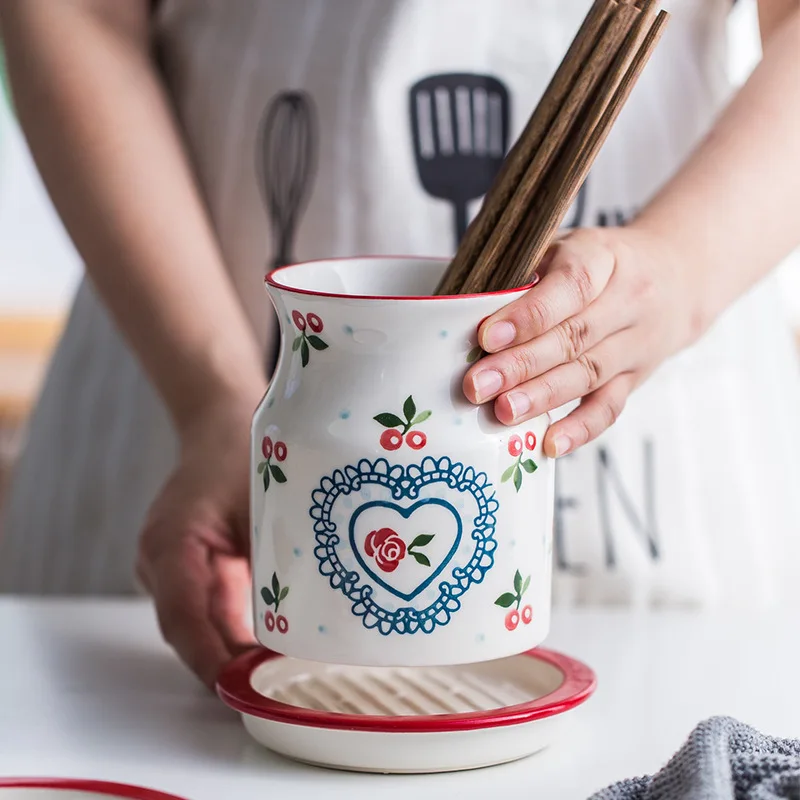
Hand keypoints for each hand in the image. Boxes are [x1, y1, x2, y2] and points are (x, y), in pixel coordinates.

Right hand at [136, 392, 261, 687]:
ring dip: (234, 652)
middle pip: (191, 630)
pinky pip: (209, 611)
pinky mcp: (189, 570)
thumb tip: (311, 610)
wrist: (221, 425)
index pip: (183, 612)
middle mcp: (162, 560)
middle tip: (275, 692)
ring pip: (200, 625)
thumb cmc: (242, 451)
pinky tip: (272, 648)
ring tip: (280, 678)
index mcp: (173, 540)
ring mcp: (171, 568)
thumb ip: (279, 549)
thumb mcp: (267, 498)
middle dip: (228, 665)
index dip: (209, 654)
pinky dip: (234, 632)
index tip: (237, 684)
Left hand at [463, 226, 705, 456]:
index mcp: (603, 257)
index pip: (569, 286)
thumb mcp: (565, 245)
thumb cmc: (598, 262)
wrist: (677, 275)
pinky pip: (610, 407)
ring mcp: (636, 343)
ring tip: (502, 413)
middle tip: (477, 386)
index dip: (529, 314)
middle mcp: (628, 299)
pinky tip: (549, 444)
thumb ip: (523, 269)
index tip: (487, 336)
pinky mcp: (636, 378)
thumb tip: (460, 302)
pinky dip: (580, 429)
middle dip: (521, 365)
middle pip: (574, 336)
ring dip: (542, 397)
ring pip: (588, 373)